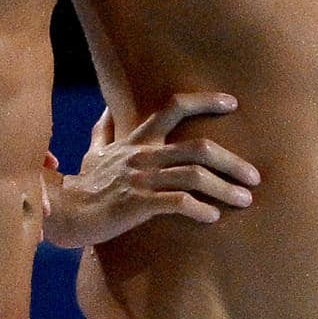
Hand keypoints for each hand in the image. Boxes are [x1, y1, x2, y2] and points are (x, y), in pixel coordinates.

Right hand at [50, 92, 256, 249]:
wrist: (63, 212)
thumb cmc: (84, 185)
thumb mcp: (95, 152)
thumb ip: (106, 130)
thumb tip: (109, 108)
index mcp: (138, 140)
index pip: (173, 107)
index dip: (205, 101)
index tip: (233, 103)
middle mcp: (143, 155)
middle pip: (198, 147)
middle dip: (232, 161)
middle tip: (254, 176)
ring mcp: (141, 179)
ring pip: (194, 176)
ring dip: (225, 188)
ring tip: (245, 200)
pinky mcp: (137, 204)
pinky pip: (178, 203)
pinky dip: (200, 209)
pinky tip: (214, 217)